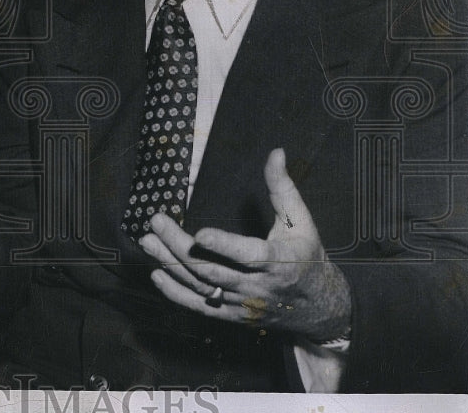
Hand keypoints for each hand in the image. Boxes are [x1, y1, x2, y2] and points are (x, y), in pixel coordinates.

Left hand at [140, 148, 351, 341]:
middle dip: (180, 247)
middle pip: (213, 270)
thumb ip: (283, 187)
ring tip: (148, 242)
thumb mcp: (301, 221)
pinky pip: (200, 307)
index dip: (224, 246)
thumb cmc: (307, 255)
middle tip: (156, 222)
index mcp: (279, 262)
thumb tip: (276, 152)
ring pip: (201, 287)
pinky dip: (176, 293)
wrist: (319, 307)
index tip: (199, 235)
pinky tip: (157, 274)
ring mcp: (242, 304)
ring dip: (171, 265)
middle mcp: (258, 288)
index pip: (249, 256)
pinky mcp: (232, 315)